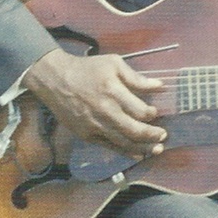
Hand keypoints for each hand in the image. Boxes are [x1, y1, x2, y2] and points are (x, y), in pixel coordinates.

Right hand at [23, 48, 165, 157]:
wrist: (55, 80)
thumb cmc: (87, 69)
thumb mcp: (113, 64)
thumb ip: (136, 78)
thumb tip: (159, 86)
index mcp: (113, 92)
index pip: (140, 111)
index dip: (152, 114)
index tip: (155, 113)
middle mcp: (105, 112)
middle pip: (134, 130)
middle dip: (152, 135)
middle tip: (163, 135)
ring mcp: (94, 125)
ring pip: (123, 142)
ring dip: (143, 148)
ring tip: (157, 149)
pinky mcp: (86, 135)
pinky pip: (109, 146)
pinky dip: (125, 152)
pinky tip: (138, 153)